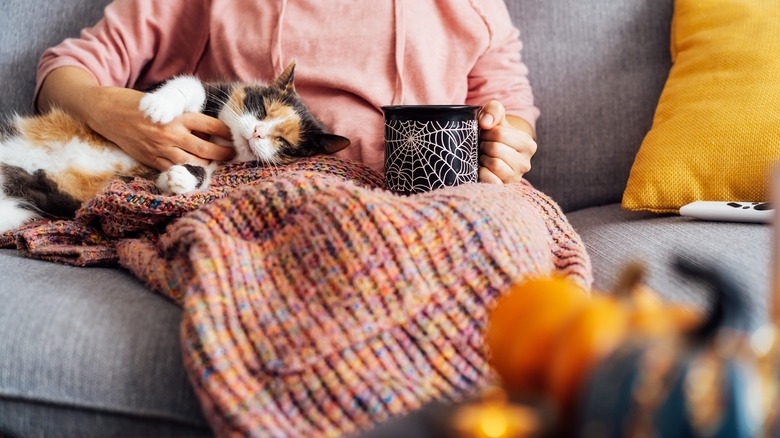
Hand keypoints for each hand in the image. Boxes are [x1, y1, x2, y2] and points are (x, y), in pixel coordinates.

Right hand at [37, 67, 233, 170]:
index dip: (225, 131)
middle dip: (223, 153)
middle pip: (206, 148)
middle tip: (233, 154)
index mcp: (176, 116)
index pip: (210, 125)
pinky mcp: (151, 160)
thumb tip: (204, 131)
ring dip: (208, 164)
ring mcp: (161, 150)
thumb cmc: (135, 104)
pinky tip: (196, 170)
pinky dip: (188, 171)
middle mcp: (171, 134)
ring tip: (217, 163)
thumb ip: (182, 117)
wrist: (104, 112)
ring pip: (193, 163)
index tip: (233, 135)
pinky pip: (175, 170)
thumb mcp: (163, 104)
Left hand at [477, 100, 536, 183]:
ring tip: (484, 157)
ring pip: (493, 164)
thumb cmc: (494, 136)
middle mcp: (525, 163)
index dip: (486, 132)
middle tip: (484, 146)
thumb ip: (493, 109)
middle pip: (495, 148)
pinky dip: (481, 173)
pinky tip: (483, 169)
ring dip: (483, 159)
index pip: (500, 133)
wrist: (490, 156)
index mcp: (528, 145)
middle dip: (484, 145)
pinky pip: (489, 179)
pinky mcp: (503, 188)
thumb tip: (485, 123)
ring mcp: (515, 178)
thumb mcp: (496, 117)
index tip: (486, 135)